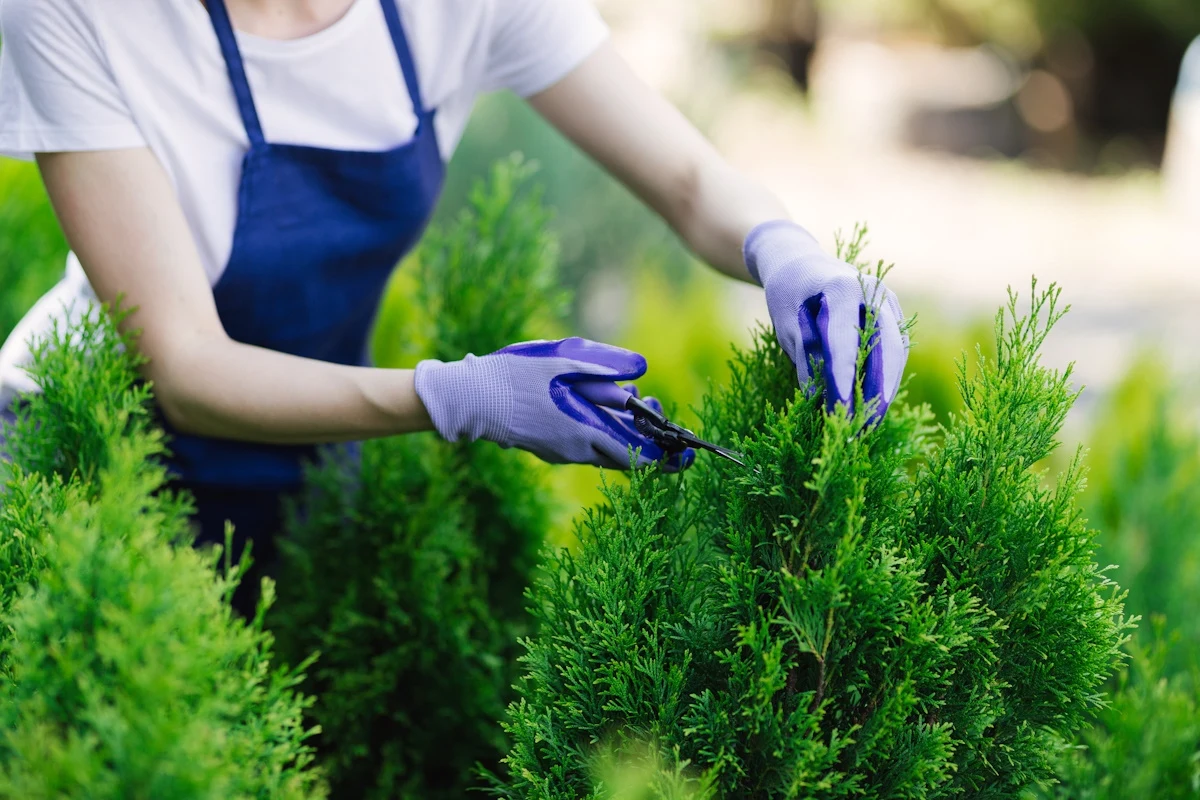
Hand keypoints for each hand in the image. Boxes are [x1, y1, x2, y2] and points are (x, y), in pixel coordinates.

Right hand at [414, 337, 694, 470]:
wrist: (471, 399)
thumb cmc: (515, 377)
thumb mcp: (561, 361)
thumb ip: (602, 367)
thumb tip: (640, 370)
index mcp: (584, 431)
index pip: (637, 455)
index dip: (664, 455)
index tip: (684, 451)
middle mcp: (576, 450)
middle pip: (625, 456)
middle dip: (648, 439)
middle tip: (659, 415)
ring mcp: (562, 453)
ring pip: (606, 450)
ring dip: (625, 432)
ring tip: (636, 404)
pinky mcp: (550, 449)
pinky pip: (586, 446)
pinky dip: (603, 432)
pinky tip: (603, 408)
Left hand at [745, 221, 907, 419]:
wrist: (802, 263)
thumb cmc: (789, 292)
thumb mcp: (786, 322)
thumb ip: (804, 357)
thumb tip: (818, 399)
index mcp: (843, 288)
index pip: (845, 342)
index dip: (843, 379)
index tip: (841, 412)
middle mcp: (874, 292)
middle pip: (886, 349)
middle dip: (877, 392)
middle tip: (864, 429)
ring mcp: (888, 303)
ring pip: (896, 353)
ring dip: (885, 390)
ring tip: (869, 425)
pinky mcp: (892, 316)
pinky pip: (895, 351)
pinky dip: (886, 378)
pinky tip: (873, 405)